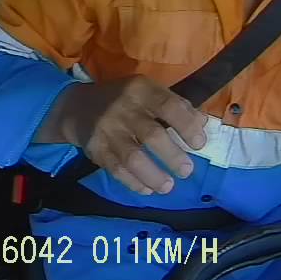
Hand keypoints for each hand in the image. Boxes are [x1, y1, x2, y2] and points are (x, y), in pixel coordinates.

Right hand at [39, 75, 207, 194]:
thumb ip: (176, 106)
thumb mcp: (148, 93)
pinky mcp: (95, 148)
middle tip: (186, 170)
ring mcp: (107, 130)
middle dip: (172, 156)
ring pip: (132, 157)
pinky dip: (133, 182)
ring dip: (153, 175)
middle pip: (152, 135)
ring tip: (167, 186)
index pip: (168, 106)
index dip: (187, 126)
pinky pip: (116, 169)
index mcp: (141, 90)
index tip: (199, 144)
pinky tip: (147, 189)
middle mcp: (123, 108)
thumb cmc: (124, 100)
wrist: (77, 106)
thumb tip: (202, 123)